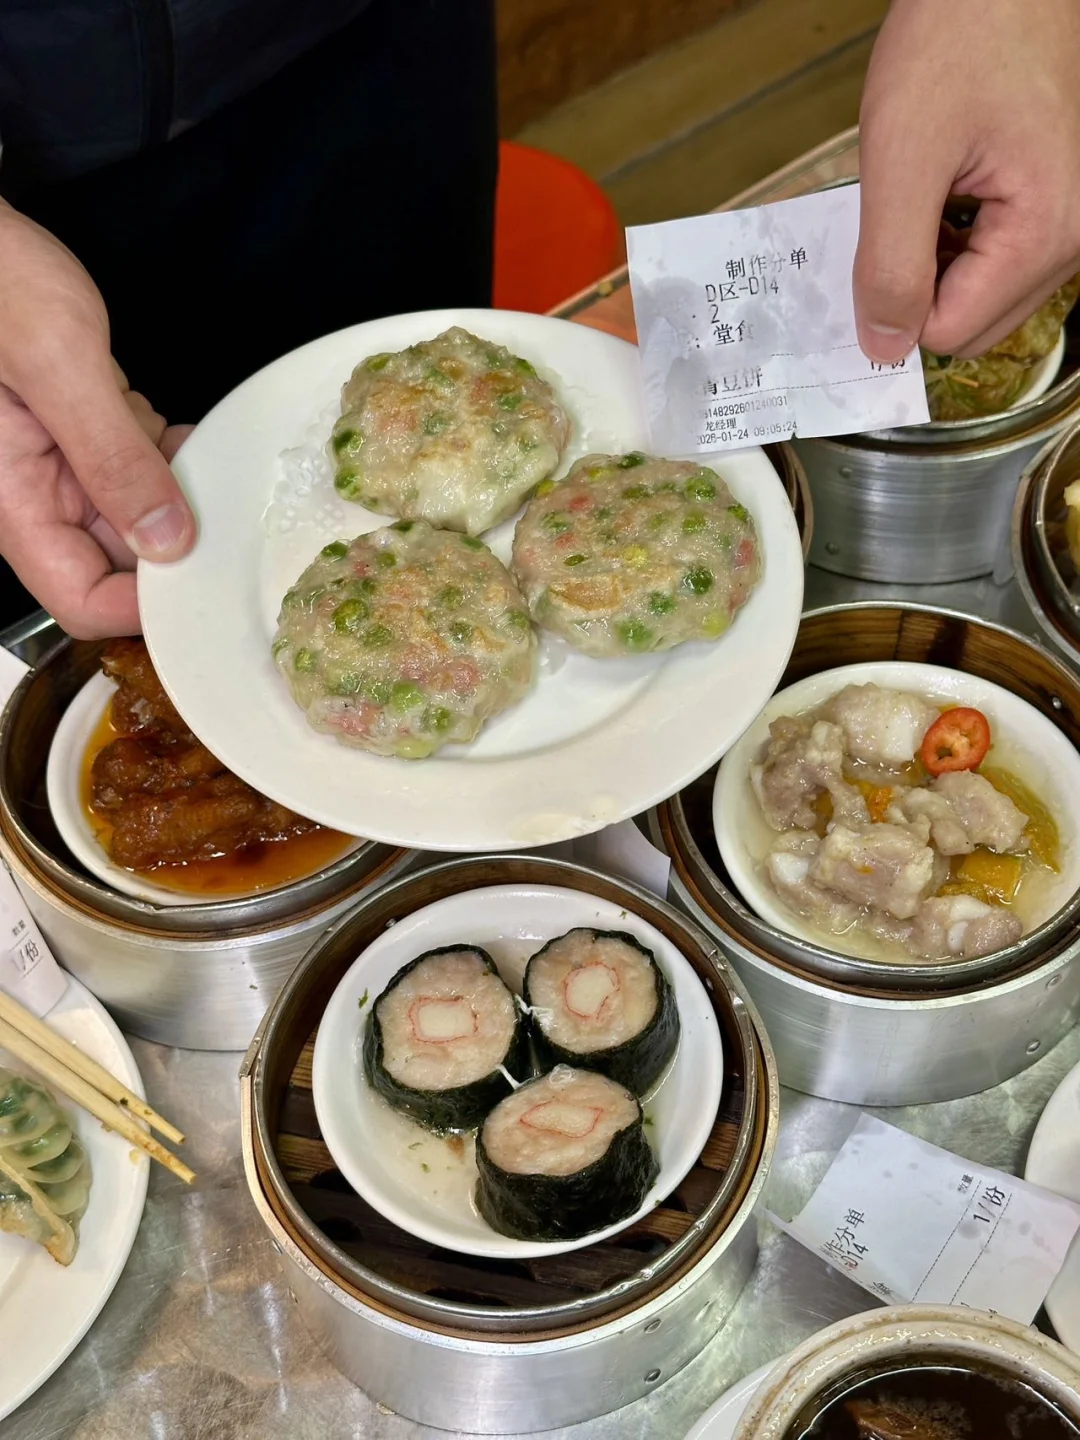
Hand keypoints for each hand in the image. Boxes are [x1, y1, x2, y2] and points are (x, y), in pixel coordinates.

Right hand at [0, 201, 195, 637]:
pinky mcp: (81, 427)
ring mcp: (60, 462)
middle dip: (180, 555)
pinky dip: (172, 459)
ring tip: (234, 487)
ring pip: (136, 517)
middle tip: (246, 537)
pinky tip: (202, 441)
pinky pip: (136, 467)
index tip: (209, 583)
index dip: (144, 607)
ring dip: (185, 506)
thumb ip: (112, 455)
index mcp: (14, 500)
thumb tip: (167, 541)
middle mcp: (35, 493)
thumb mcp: (58, 363)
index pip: (81, 599)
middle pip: (117, 566)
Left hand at [854, 0, 1079, 362]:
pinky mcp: (1053, 203)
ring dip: (931, 264)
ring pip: (978, 296)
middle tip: (891, 218)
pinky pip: (991, 259)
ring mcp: (1068, 222)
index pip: (950, 333)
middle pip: (970, 325)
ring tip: (919, 194)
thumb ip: (891, 264)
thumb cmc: (962, 35)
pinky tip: (936, 192)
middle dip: (916, 289)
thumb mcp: (903, 156)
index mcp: (1047, 235)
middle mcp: (1073, 240)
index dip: (894, 306)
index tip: (868, 253)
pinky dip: (949, 240)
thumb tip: (883, 349)